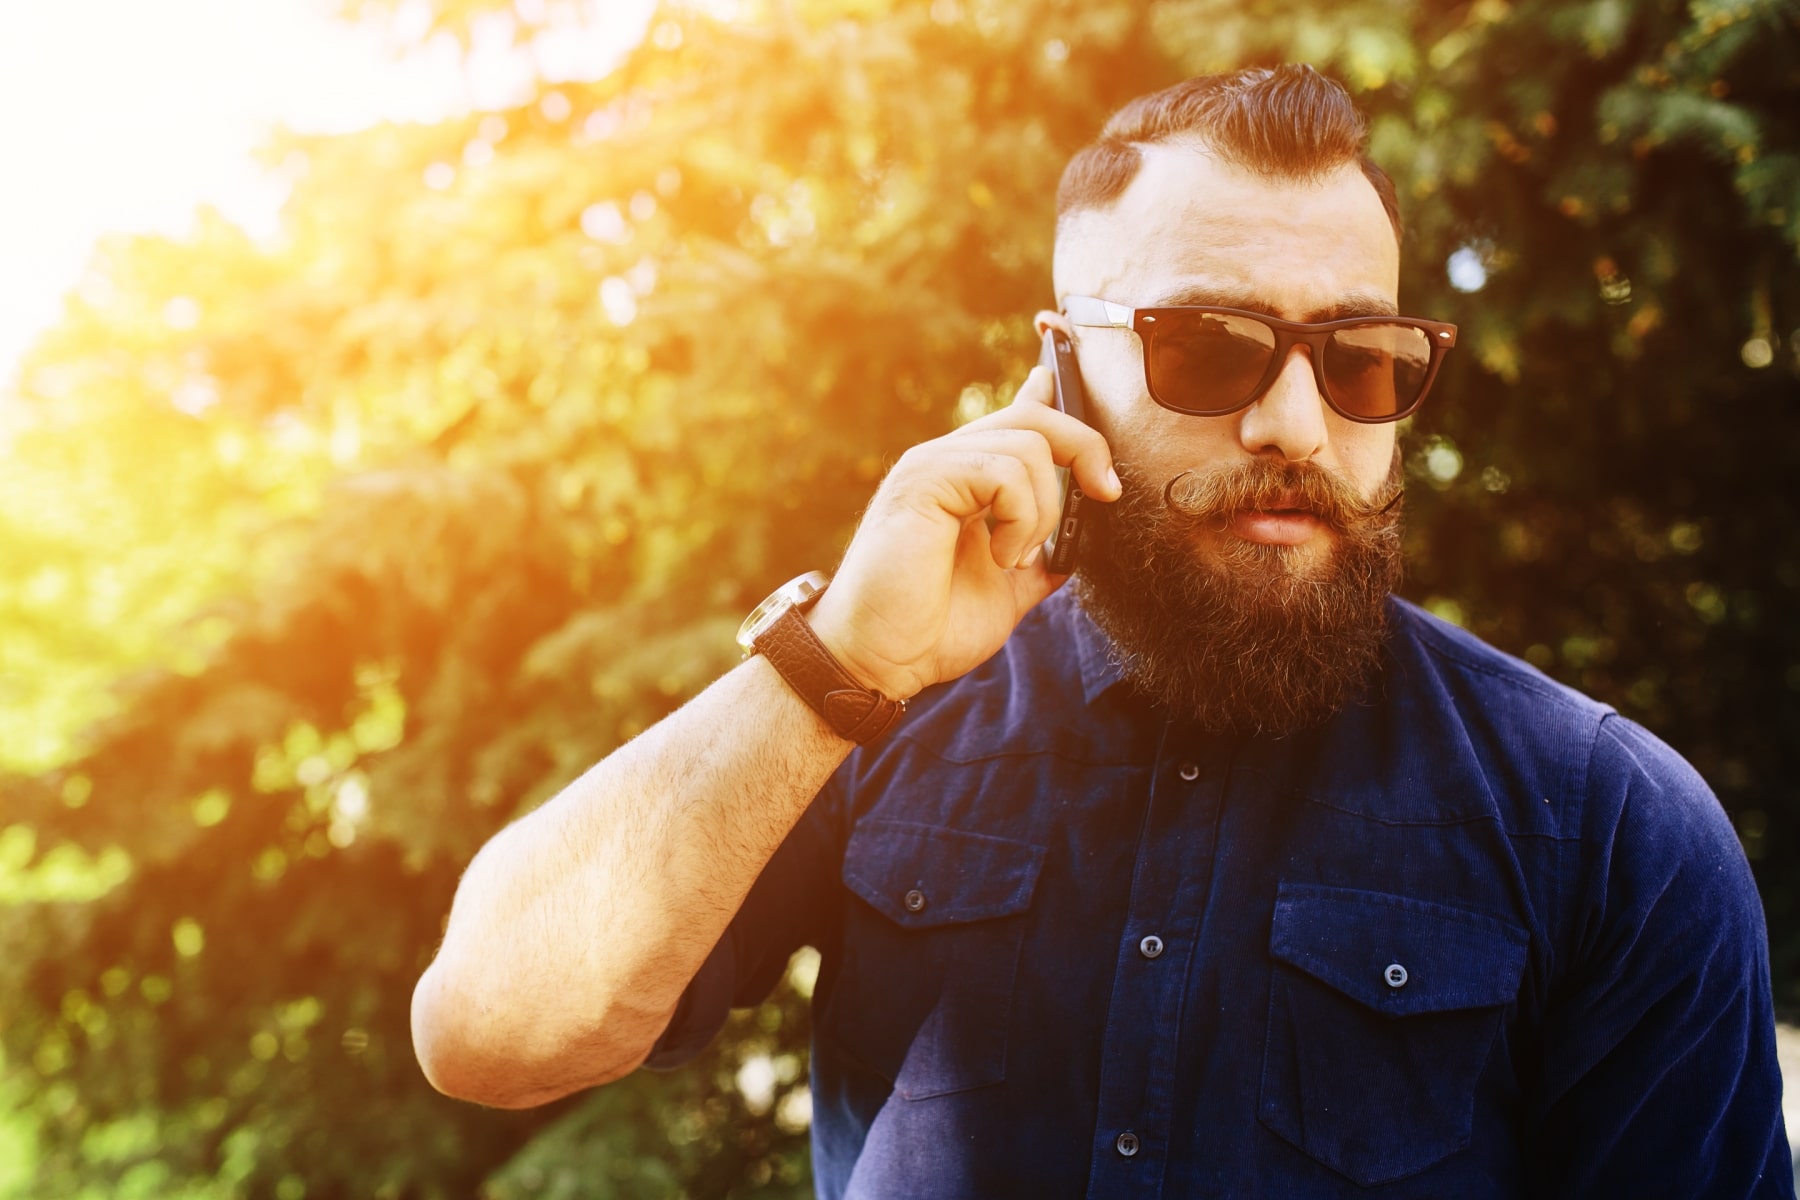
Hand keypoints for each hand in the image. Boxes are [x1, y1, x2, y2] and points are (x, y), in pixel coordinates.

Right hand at [806, 366, 1119, 699]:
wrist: (880, 660)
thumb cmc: (930, 630)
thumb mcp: (1008, 592)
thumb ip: (1039, 562)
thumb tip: (1075, 552)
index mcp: (968, 482)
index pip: (1016, 415)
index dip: (1052, 395)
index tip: (1081, 406)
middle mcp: (949, 463)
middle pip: (1034, 417)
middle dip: (1085, 448)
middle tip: (1105, 494)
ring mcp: (934, 466)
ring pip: (1029, 444)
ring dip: (1043, 511)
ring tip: (1016, 559)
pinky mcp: (924, 480)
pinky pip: (1003, 471)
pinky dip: (1019, 519)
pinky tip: (1001, 558)